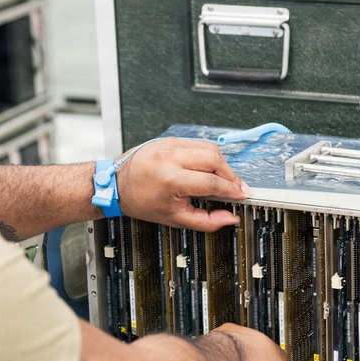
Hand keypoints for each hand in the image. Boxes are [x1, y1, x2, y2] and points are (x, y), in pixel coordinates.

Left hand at [115, 138, 250, 231]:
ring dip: (221, 163)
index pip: (211, 182)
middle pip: (214, 159)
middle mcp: (170, 158)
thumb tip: (230, 218)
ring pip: (208, 148)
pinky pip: (197, 143)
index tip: (243, 194)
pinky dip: (207, 154)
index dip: (232, 190)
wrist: (116, 184)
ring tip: (223, 178)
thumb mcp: (174, 218)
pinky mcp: (169, 139)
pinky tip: (208, 167)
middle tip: (236, 187)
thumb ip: (206, 220)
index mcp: (171, 179)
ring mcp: (169, 145)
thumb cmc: (141, 202)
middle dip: (230, 174)